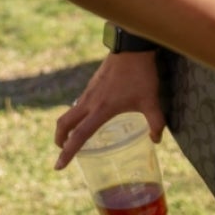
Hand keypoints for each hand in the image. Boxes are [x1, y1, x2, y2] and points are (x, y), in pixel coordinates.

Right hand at [53, 51, 164, 169]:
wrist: (131, 48)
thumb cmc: (141, 74)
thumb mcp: (151, 100)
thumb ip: (156, 122)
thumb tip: (157, 139)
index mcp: (101, 110)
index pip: (79, 136)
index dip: (68, 153)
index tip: (58, 166)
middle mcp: (89, 102)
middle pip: (64, 124)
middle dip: (60, 140)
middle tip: (62, 151)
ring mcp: (88, 92)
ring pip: (69, 113)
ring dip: (66, 127)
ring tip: (73, 137)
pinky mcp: (92, 85)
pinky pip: (78, 104)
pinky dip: (76, 114)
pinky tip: (89, 117)